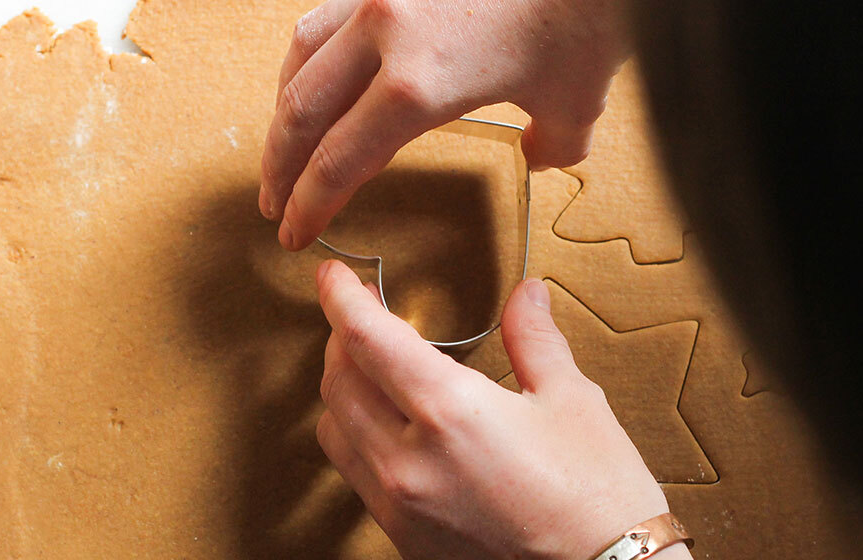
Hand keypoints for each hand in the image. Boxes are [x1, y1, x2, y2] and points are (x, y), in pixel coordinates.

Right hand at [262, 0, 627, 250]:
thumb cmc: (587, 13)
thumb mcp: (576, 100)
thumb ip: (552, 143)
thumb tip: (541, 152)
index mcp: (417, 86)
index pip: (338, 161)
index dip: (309, 206)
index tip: (297, 234)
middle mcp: (384, 35)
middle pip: (301, 113)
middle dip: (280, 169)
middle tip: (274, 205)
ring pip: (302, 56)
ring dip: (285, 110)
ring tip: (284, 147)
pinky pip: (327, 14)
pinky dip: (310, 55)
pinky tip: (317, 75)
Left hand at [314, 260, 666, 559]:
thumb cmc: (600, 493)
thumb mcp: (572, 400)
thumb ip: (533, 340)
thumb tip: (526, 295)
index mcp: (448, 412)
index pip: (367, 339)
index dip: (343, 298)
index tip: (334, 276)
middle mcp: (407, 460)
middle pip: (338, 381)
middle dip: (343, 341)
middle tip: (365, 319)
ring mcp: (398, 507)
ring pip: (335, 431)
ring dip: (343, 391)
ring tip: (374, 372)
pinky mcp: (403, 541)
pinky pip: (356, 476)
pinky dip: (358, 438)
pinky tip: (391, 429)